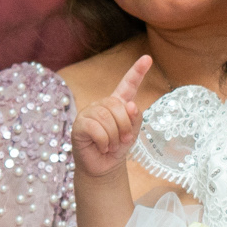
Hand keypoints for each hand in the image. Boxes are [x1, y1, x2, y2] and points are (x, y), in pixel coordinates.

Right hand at [71, 55, 152, 179]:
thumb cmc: (117, 148)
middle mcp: (102, 104)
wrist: (103, 167)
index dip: (137, 71)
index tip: (147, 58)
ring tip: (111, 145)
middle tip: (123, 140)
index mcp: (117, 103)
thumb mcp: (132, 134)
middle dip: (125, 126)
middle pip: (118, 106)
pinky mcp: (79, 124)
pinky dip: (103, 141)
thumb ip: (135, 119)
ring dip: (114, 136)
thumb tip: (129, 105)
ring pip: (106, 118)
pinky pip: (96, 128)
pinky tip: (102, 146)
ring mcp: (89, 113)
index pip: (128, 84)